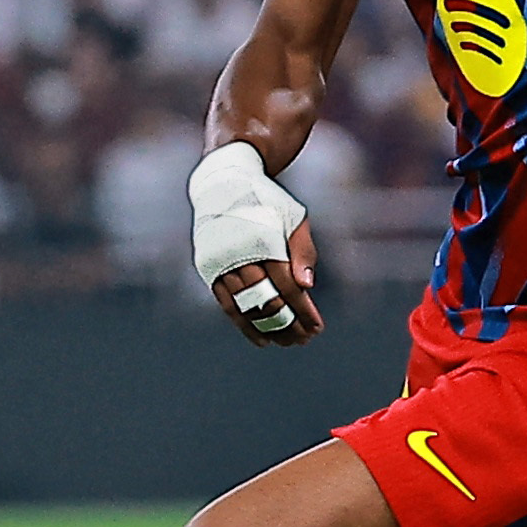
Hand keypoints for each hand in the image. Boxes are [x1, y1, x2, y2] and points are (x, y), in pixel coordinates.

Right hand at [211, 214, 320, 347]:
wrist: (223, 184)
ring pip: (246, 307)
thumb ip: (303, 251)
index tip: (317, 328)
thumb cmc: (266, 202)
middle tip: (303, 339)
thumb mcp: (294, 217)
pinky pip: (227, 305)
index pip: (288, 287)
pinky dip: (243, 325)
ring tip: (285, 342)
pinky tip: (261, 339)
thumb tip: (306, 286)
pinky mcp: (209, 269)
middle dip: (288, 324)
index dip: (304, 311)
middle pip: (267, 301)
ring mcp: (222, 264)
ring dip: (268, 329)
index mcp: (266, 242)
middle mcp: (242, 256)